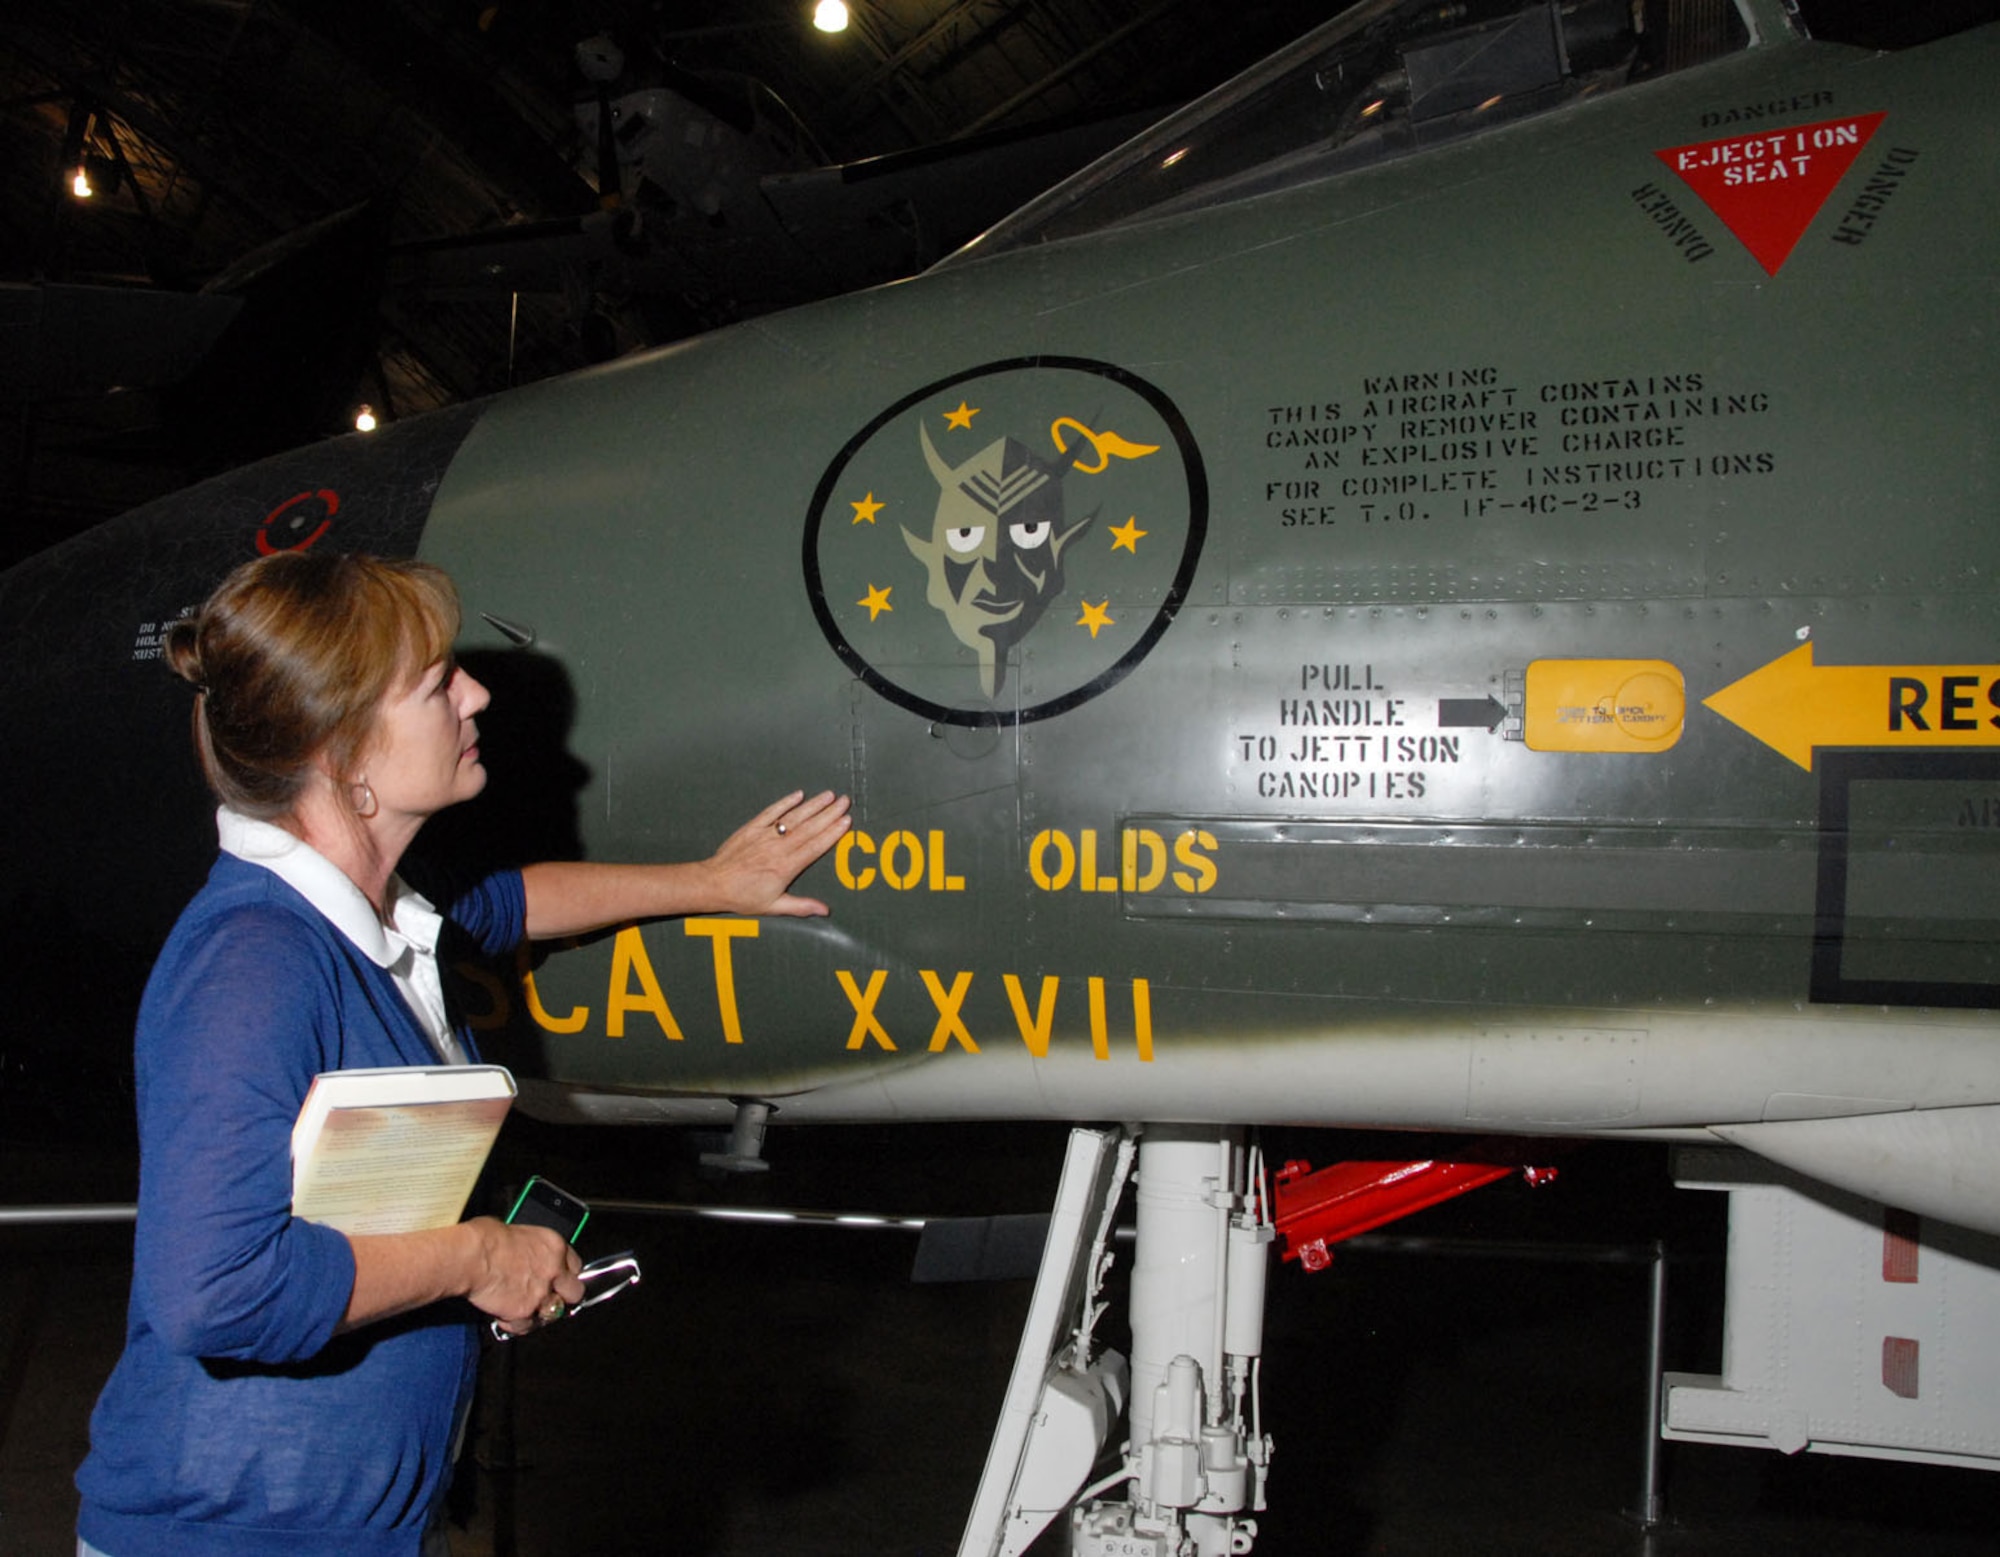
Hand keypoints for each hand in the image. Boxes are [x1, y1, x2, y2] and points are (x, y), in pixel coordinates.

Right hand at [464, 1217, 584, 1334]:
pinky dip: (516, 1324)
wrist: (470, 1257)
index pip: (575, 1266)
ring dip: (538, 1313)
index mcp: (554, 1246)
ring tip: (521, 1307)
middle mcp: (553, 1271)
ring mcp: (540, 1294)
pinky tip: (505, 1315)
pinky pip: (526, 1326)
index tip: (559, 1278)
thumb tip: (522, 1252)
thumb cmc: (485, 1239)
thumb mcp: (516, 1231)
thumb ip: (529, 1247)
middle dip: (563, 1296)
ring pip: (552, 1314)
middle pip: (574, 1293)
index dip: (565, 1274)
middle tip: (547, 1297)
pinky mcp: (523, 1312)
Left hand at [703, 790, 851, 916]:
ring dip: (813, 805)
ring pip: (794, 817)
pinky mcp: (752, 828)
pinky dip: (785, 802)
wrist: (713, 884)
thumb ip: (801, 906)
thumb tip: (825, 910)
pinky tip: (798, 794)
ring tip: (829, 795)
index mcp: (786, 867)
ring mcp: (765, 835)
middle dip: (829, 814)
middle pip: (809, 828)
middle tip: (844, 802)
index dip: (832, 833)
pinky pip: (771, 812)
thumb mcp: (774, 906)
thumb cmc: (742, 897)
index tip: (846, 822)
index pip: (815, 846)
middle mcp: (778, 848)